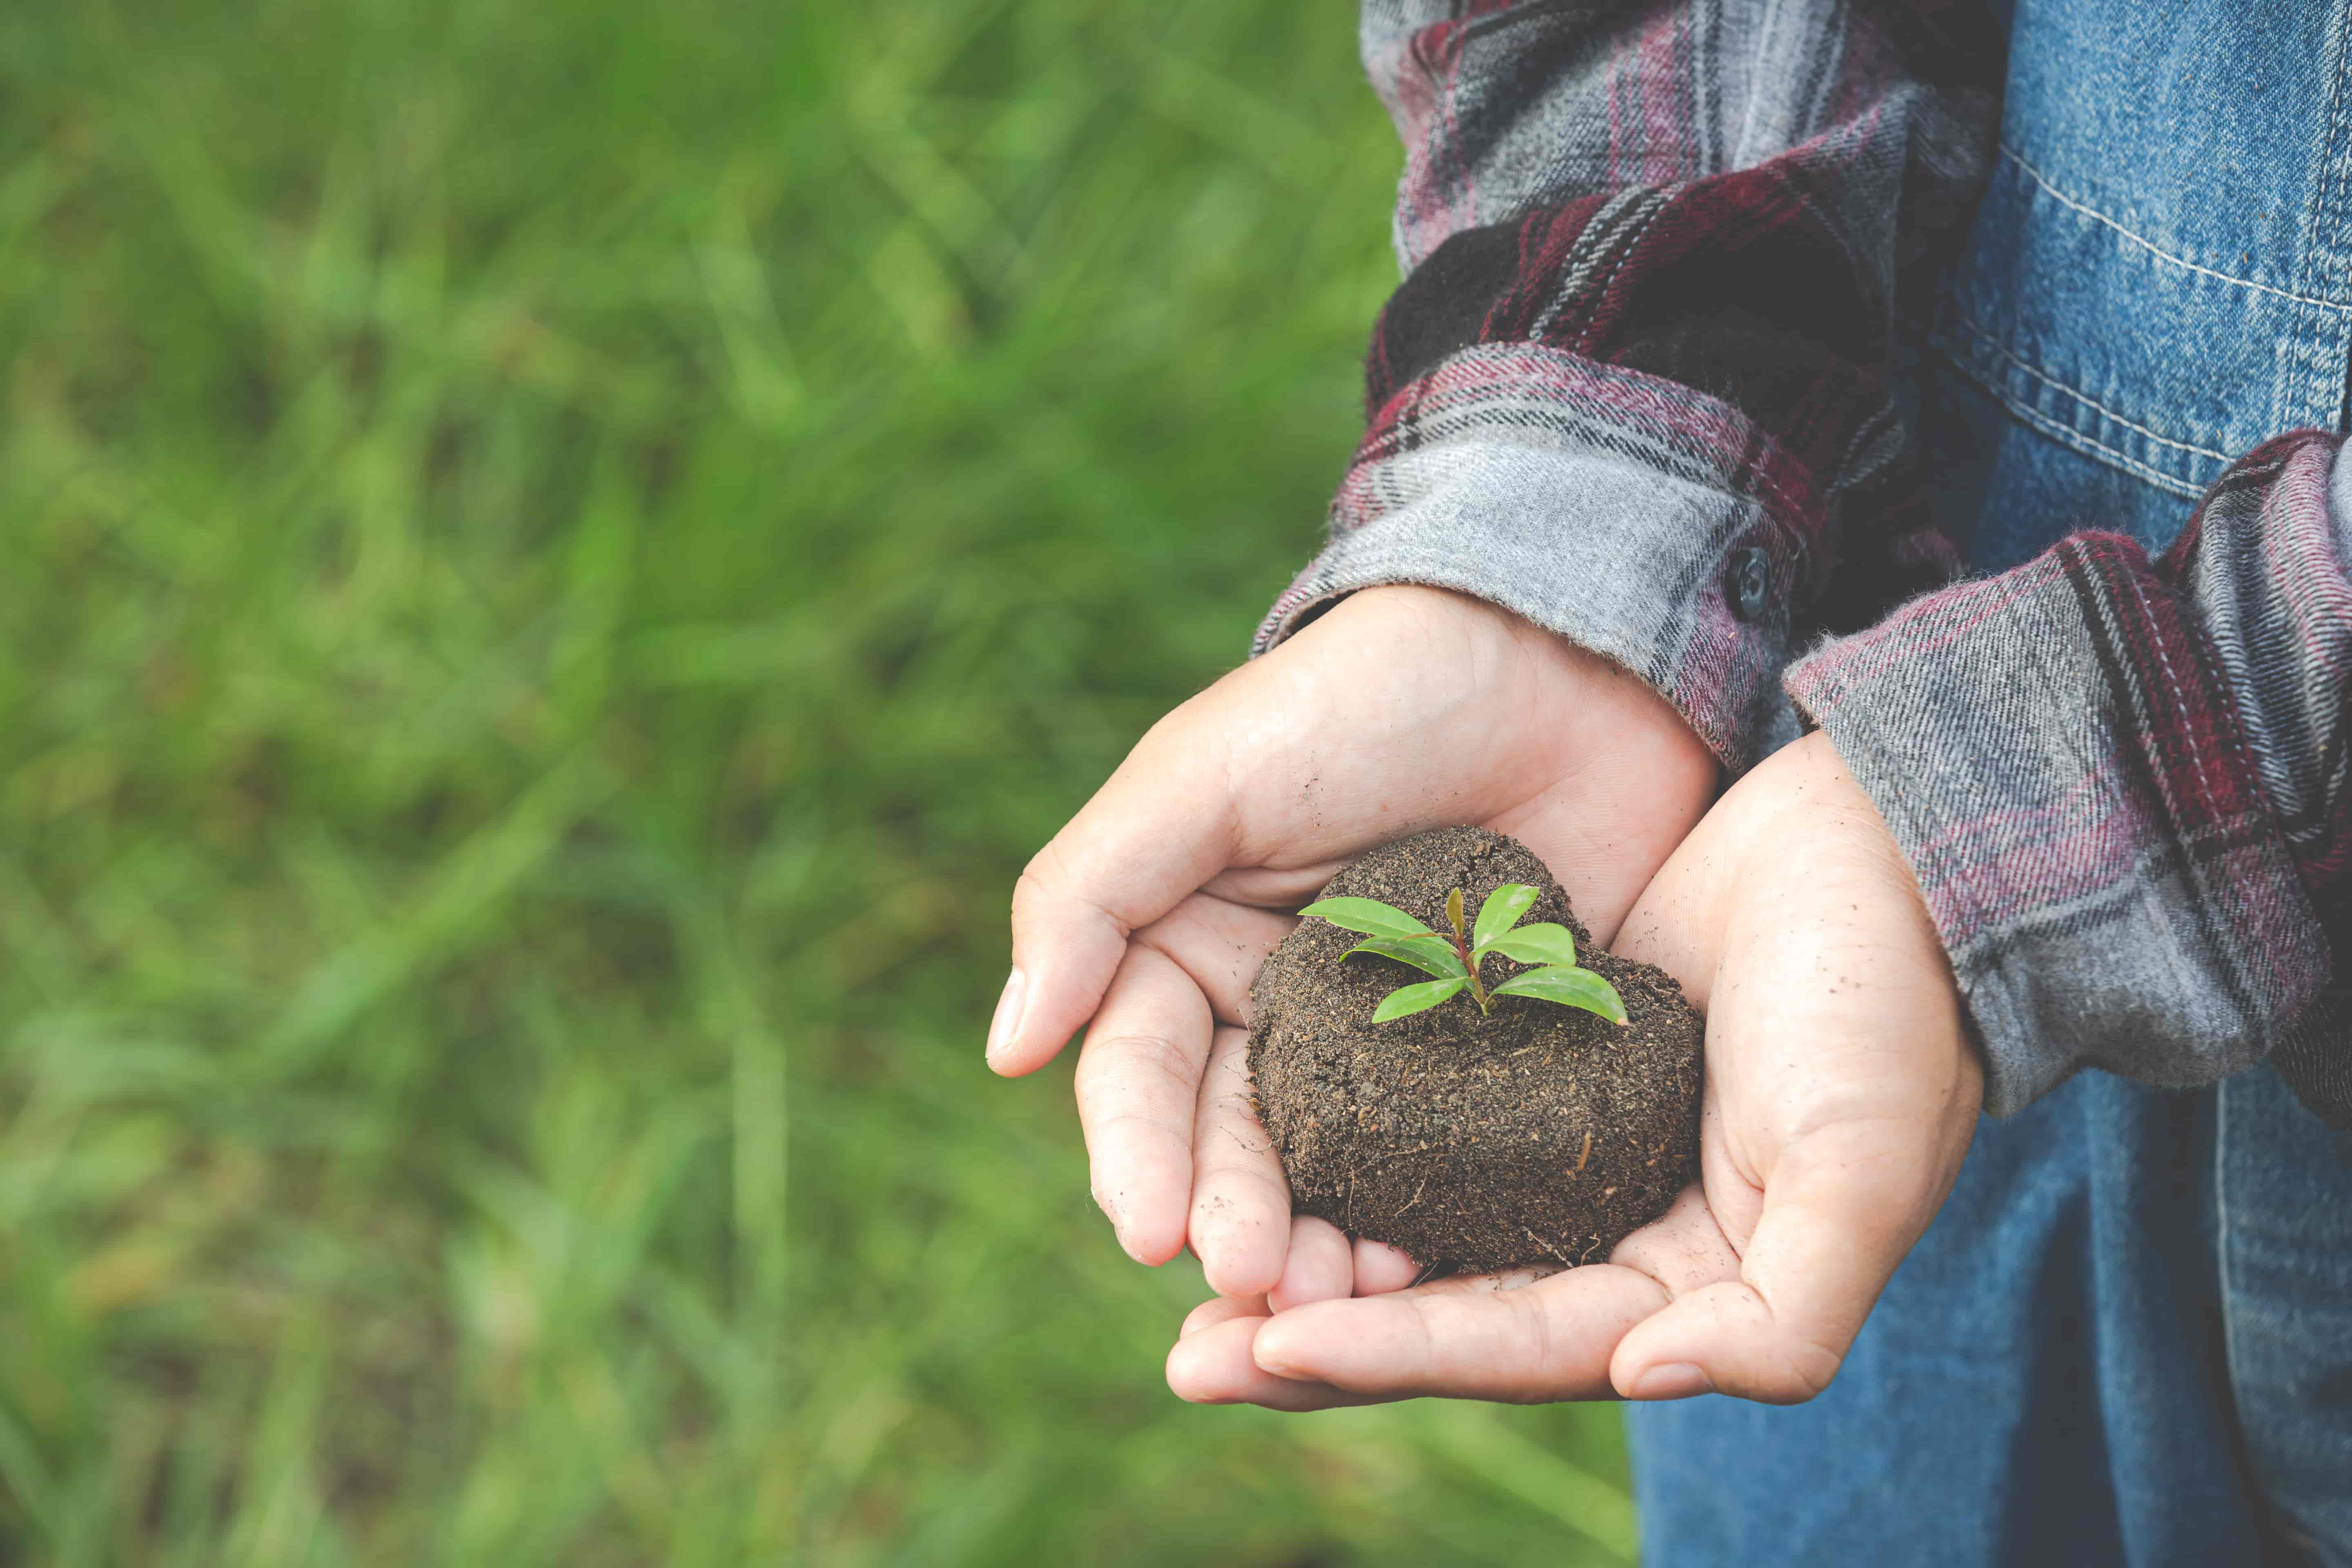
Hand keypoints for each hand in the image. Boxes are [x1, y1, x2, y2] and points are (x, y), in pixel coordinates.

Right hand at [987, 585, 1717, 1298]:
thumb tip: (1006, 1049)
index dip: (1137, 1157)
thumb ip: (1093, 894)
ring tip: (1341, 1296)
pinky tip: (1432, 1267)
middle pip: (1230, 1147)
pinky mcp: (1489, 1068)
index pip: (1139, 1076)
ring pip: (1332, 1176)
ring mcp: (1383, 1053)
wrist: (1560, 662)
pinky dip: (1432, 1220)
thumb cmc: (1361, 699)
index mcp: (1184, 952)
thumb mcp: (1206, 776)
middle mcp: (1271, 1017)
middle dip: (1233, 1222)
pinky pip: (1448, 1164)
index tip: (1152, 1231)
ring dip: (1323, 1245)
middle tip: (1256, 1286)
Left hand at [1165, 730, 1980, 1405]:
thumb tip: (1640, 1379)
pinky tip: (1257, 1145)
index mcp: (1683, 1286)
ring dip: (1310, 1251)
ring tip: (1184, 1270)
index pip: (1518, 1343)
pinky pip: (1421, 1122)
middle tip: (1188, 1359)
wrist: (1888, 853)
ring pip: (1414, 1225)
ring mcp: (1564, 1145)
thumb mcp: (1861, 1173)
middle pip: (1443, 1310)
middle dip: (1316, 1342)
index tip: (1271, 1352)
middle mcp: (1611, 1234)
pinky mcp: (1533, 1055)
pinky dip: (1347, 1147)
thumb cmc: (1889, 1012)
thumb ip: (1779, 1314)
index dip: (1398, 1356)